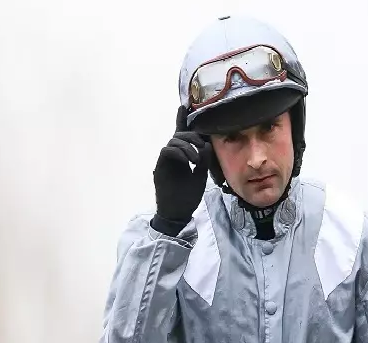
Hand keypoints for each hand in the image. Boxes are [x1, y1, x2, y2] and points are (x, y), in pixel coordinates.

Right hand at [151, 106, 209, 235]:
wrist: (178, 212)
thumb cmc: (189, 196)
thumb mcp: (201, 175)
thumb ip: (204, 159)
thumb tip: (207, 144)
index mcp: (182, 155)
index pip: (182, 134)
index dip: (182, 119)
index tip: (184, 105)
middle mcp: (172, 155)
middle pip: (179, 135)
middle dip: (192, 136)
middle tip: (201, 147)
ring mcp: (165, 161)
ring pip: (173, 141)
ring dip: (187, 146)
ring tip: (196, 159)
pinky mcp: (160, 167)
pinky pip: (167, 150)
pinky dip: (179, 153)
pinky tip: (188, 161)